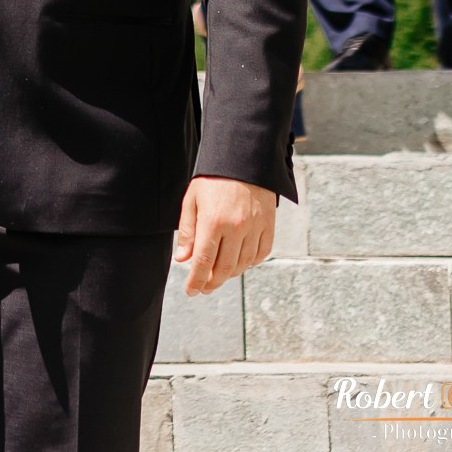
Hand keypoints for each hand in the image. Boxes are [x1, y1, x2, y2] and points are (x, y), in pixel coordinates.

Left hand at [174, 176, 275, 295]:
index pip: (204, 261)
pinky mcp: (268, 225)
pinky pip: (261, 253)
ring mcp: (255, 227)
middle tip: (204, 288)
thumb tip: (183, 259)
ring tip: (219, 275)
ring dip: (230, 274)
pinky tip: (239, 262)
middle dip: (212, 282)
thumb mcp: (192, 200)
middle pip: (225, 268)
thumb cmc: (213, 179)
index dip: (197, 280)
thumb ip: (188, 231)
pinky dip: (250, 263)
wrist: (244, 159)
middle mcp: (236, 228)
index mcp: (213, 221)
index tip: (192, 291)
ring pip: (243, 264)